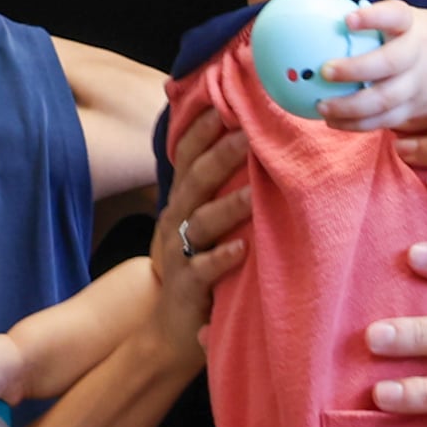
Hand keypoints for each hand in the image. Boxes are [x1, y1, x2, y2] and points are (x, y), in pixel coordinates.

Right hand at [153, 108, 253, 343]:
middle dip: (221, 154)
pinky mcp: (187, 287)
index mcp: (181, 200)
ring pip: (201, 222)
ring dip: (229, 205)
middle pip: (195, 180)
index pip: (186, 155)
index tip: (225, 100)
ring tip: (256, 190)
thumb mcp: (201, 220)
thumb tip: (245, 140)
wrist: (170, 326)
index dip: (201, 127)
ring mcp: (178, 253)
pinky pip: (203, 270)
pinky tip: (242, 250)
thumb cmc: (196, 263)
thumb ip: (215, 186)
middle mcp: (176, 220)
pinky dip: (222, 259)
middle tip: (250, 132)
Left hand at [316, 1, 426, 130]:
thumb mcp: (409, 20)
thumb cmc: (422, 37)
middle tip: (325, 70)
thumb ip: (375, 22)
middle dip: (356, 70)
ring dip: (351, 107)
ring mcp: (417, 85)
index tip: (347, 19)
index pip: (395, 16)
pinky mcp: (415, 109)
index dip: (373, 17)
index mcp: (413, 27)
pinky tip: (333, 122)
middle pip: (389, 64)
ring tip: (322, 106)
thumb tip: (319, 17)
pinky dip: (357, 124)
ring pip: (385, 100)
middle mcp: (417, 56)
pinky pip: (385, 121)